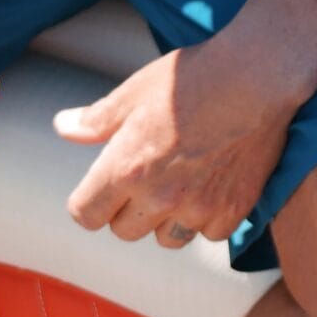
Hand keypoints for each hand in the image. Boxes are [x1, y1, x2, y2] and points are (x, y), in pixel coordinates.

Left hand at [54, 38, 296, 247]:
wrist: (252, 78)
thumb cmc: (189, 79)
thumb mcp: (133, 92)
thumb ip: (95, 120)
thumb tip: (63, 127)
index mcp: (127, 168)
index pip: (86, 214)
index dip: (85, 201)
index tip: (93, 189)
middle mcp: (160, 197)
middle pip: (123, 231)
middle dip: (122, 208)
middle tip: (138, 176)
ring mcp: (198, 208)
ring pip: (164, 238)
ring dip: (162, 219)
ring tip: (173, 181)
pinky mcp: (232, 212)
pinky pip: (205, 234)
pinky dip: (202, 217)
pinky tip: (206, 184)